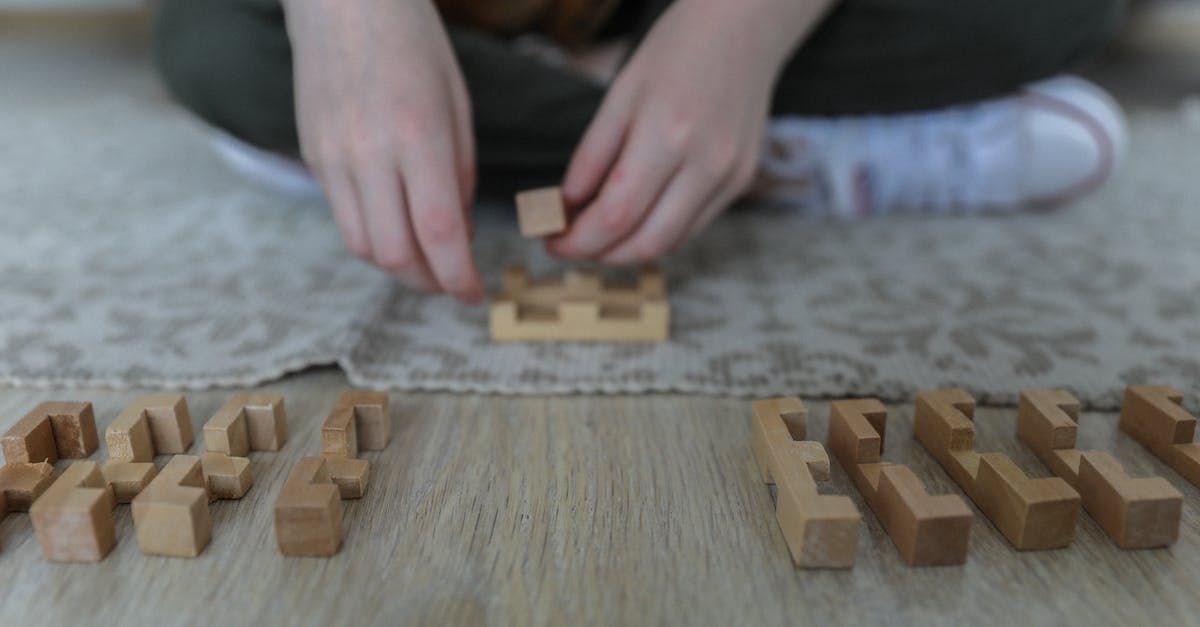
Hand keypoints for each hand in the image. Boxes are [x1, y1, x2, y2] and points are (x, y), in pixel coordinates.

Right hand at [283, 0, 482, 302]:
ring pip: (363, 246)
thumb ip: (460, 175)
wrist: (343, 0)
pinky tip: (396, 224)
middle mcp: (369, 153)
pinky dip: (373, 236)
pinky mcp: (311, 155)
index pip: (439, 233)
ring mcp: (333, 156)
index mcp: (418, 136)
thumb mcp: (458, 105)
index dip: (459, 277)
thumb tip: (460, 237)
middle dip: (430, 282)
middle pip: (395, 254)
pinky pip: (342, 217)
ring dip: (398, 266)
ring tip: (426, 259)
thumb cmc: (413, 43)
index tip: (476, 294)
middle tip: (453, 283)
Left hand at [549, 0, 829, 263]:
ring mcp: (730, 176)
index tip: (550, 242)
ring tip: (598, 235)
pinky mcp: (742, 181)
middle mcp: (705, 163)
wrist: (742, 29)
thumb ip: (591, 157)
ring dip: (628, 251)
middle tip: (570, 246)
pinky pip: (694, 226)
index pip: (616, 215)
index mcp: (666, 135)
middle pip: (645, 242)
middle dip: (600, 255)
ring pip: (672, 243)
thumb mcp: (619, 95)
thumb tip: (566, 209)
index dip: (578, 241)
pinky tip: (636, 219)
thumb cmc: (675, 52)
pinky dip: (659, 233)